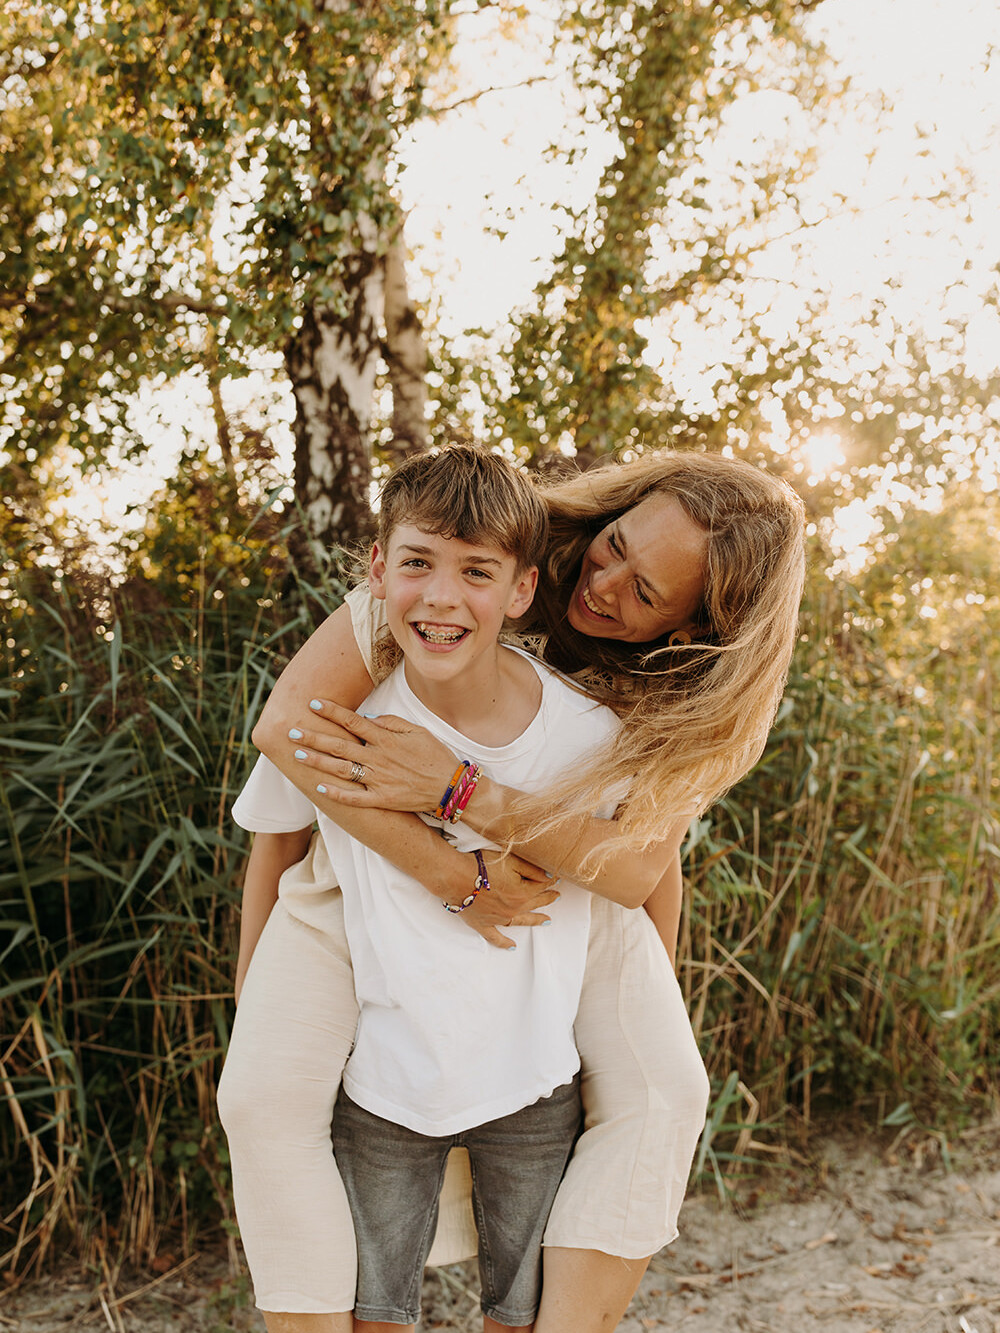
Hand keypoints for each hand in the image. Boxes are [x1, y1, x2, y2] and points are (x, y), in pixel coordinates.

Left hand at [289, 700, 457, 812]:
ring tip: (299, 755)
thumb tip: (367, 719)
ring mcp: (379, 780)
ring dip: (318, 762)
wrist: (451, 787)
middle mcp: (379, 758)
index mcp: (386, 739)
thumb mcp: (417, 731)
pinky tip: (320, 788)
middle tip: (292, 731)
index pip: (352, 722)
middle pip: (339, 745)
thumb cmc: (435, 756)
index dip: (331, 712)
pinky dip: (337, 794)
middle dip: (314, 737)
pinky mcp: (382, 800)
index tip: (313, 703)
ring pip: (341, 770)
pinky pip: (355, 798)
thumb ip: (391, 723)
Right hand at [458, 850, 559, 949]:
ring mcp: (499, 919)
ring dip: (535, 920)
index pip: (542, 886)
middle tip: (557, 896)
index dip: (550, 881)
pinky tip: (512, 947)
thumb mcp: (511, 860)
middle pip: (535, 903)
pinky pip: (496, 937)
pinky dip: (504, 943)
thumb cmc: (481, 865)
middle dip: (547, 899)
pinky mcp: (483, 924)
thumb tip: (550, 875)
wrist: (455, 877)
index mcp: (523, 893)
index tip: (557, 878)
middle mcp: (514, 909)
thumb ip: (533, 869)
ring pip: (521, 921)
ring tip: (547, 921)